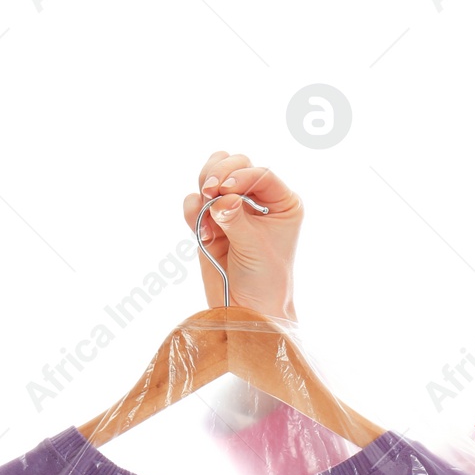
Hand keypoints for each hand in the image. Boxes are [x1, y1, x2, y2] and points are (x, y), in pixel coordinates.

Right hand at [183, 152, 302, 319]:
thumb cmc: (264, 279)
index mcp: (282, 202)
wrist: (247, 309)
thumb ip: (236, 219)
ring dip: (204, 186)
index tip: (225, 188)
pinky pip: (194, 201)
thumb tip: (221, 198)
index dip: (241, 175)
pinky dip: (192, 209)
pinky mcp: (210, 221)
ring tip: (205, 209)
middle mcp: (258, 200)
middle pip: (235, 165)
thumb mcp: (255, 247)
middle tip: (210, 191)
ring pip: (212, 175)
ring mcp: (233, 208)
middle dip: (219, 173)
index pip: (261, 173)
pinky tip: (203, 234)